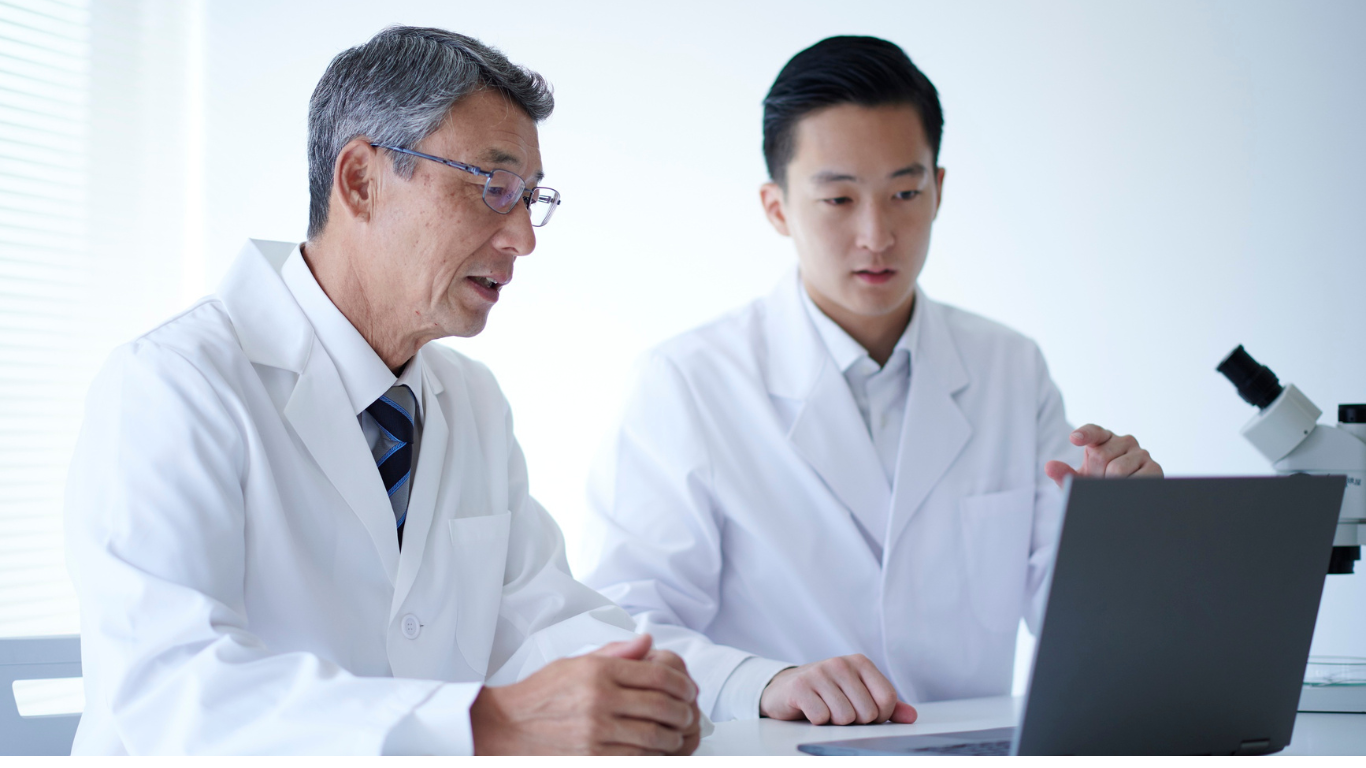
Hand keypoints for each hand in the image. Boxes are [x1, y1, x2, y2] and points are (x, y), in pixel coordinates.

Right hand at [470, 634, 700, 754]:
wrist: (505, 727)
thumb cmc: (541, 695)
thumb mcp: (575, 663)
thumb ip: (615, 652)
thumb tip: (648, 642)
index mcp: (598, 671)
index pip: (659, 674)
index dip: (682, 684)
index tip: (688, 690)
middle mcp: (599, 700)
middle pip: (663, 707)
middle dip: (683, 712)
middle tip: (687, 715)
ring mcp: (596, 733)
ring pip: (655, 738)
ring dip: (672, 738)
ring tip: (674, 736)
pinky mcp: (592, 758)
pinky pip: (637, 759)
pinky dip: (653, 757)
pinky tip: (656, 753)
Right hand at [759, 654, 917, 724]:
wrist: (784, 689)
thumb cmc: (827, 694)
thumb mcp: (858, 694)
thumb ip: (886, 706)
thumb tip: (911, 716)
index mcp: (860, 663)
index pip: (887, 699)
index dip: (879, 717)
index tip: (863, 712)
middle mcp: (841, 663)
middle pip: (868, 713)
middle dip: (855, 722)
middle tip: (839, 711)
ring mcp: (819, 673)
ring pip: (845, 718)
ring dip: (835, 723)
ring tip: (825, 710)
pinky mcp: (800, 686)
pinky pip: (822, 718)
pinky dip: (817, 722)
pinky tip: (810, 710)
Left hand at [1044, 423, 1162, 487]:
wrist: (1126, 504)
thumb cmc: (1100, 487)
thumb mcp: (1081, 482)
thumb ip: (1064, 475)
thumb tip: (1049, 467)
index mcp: (1104, 440)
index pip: (1094, 432)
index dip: (1085, 434)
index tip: (1074, 439)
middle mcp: (1124, 441)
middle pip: (1101, 456)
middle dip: (1096, 475)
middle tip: (1101, 484)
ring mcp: (1141, 453)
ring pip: (1117, 468)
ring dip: (1111, 484)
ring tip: (1115, 488)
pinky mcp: (1154, 467)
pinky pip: (1137, 478)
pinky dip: (1128, 487)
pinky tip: (1129, 489)